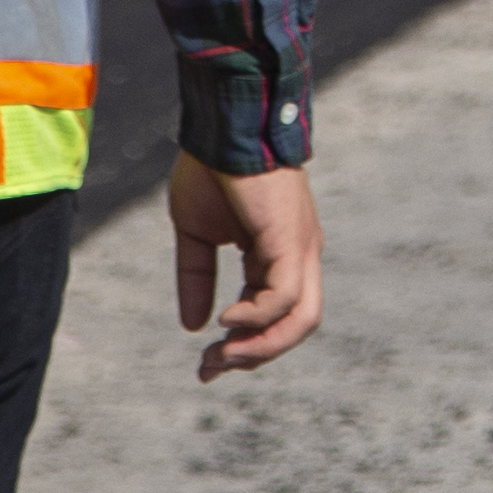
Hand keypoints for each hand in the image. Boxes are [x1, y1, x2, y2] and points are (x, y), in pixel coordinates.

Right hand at [171, 154, 320, 378]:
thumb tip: (192, 325)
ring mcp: (300, 248)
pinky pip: (284, 295)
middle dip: (255, 357)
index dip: (244, 346)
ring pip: (301, 319)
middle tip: (211, 368)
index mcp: (279, 255)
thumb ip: (197, 277)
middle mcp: (299, 255)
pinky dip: (257, 316)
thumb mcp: (197, 234)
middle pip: (297, 326)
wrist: (224, 124)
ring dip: (261, 347)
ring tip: (222, 354)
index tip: (206, 365)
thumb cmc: (212, 169)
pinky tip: (227, 320)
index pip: (276, 316)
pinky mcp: (290, 239)